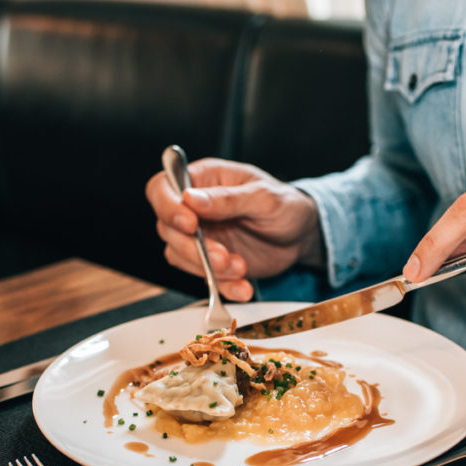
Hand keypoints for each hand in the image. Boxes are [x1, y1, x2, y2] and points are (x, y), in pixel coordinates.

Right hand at [145, 157, 322, 300]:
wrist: (302, 236)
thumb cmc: (286, 205)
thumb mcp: (264, 197)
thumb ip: (228, 198)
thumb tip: (191, 199)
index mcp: (203, 179)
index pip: (163, 188)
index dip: (168, 207)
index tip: (190, 224)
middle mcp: (194, 208)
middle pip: (167, 228)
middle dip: (194, 248)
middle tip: (223, 256)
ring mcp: (200, 236)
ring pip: (180, 256)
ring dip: (208, 269)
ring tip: (240, 267)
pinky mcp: (210, 262)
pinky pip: (202, 277)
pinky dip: (221, 286)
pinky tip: (243, 286)